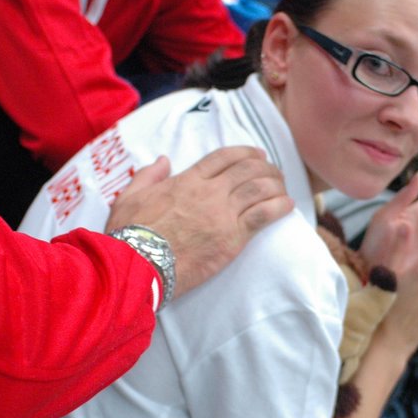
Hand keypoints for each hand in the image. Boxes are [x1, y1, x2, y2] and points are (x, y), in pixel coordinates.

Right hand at [106, 148, 292, 295]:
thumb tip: (163, 160)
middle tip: (274, 173)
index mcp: (187, 180)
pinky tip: (287, 205)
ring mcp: (223, 214)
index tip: (257, 155)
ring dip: (276, 185)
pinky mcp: (233, 238)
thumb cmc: (130, 235)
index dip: (245, 153)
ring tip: (283, 188)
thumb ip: (148, 175)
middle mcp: (209, 192)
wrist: (139, 265)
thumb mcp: (129, 196)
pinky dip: (279, 207)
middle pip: (248, 170)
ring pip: (260, 189)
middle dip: (266, 168)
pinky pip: (264, 215)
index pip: (223, 157)